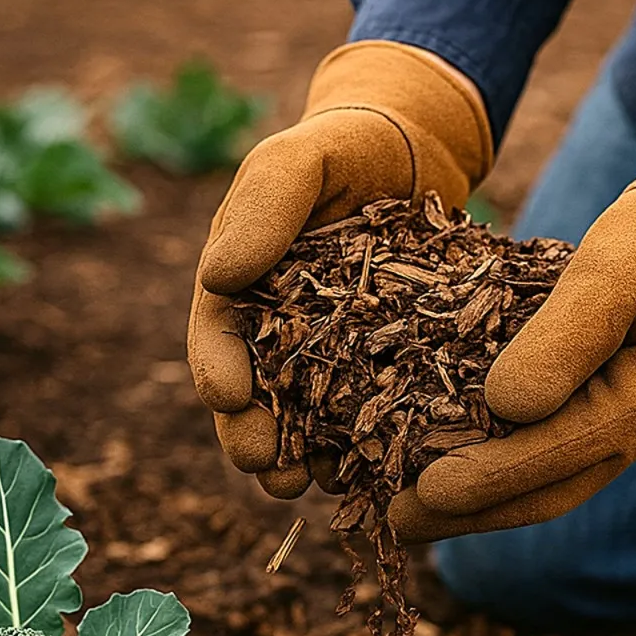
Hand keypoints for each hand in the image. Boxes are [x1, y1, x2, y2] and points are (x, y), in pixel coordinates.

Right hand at [188, 41, 490, 496]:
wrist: (419, 152)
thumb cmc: (345, 148)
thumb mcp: (298, 159)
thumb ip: (262, 206)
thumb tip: (217, 276)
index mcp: (241, 290)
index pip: (217, 339)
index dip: (218, 371)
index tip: (227, 396)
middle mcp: (276, 334)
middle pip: (255, 397)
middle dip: (253, 436)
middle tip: (263, 466)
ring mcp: (329, 358)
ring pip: (306, 421)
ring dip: (299, 458)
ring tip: (304, 486)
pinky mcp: (382, 370)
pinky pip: (367, 417)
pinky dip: (362, 448)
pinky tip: (370, 474)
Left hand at [389, 120, 635, 540]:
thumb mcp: (612, 268)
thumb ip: (565, 338)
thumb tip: (504, 406)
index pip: (551, 457)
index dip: (483, 481)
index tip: (421, 495)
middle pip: (545, 493)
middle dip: (468, 514)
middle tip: (395, 522)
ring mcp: (627, 426)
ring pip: (547, 482)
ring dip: (481, 501)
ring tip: (411, 508)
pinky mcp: (610, 409)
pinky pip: (551, 453)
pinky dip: (500, 466)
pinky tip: (453, 460)